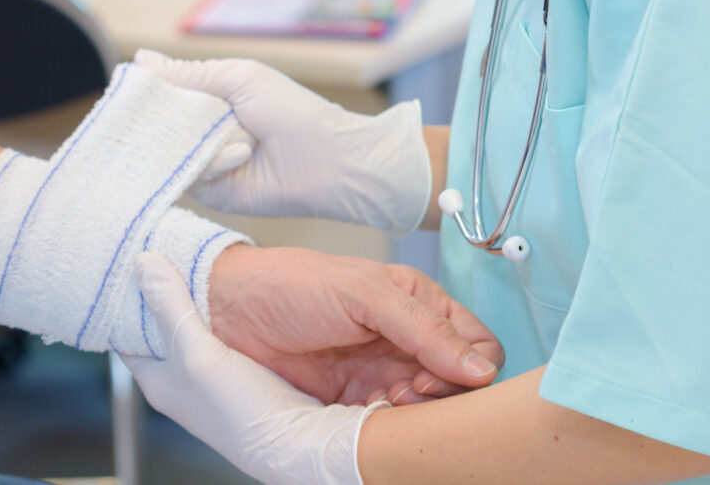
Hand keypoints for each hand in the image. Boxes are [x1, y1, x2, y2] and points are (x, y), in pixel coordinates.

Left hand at [126, 254, 378, 484]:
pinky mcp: (240, 371)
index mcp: (155, 379)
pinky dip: (218, 311)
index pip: (123, 333)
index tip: (122, 263)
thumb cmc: (240, 412)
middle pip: (158, 327)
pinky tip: (224, 292)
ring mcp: (210, 376)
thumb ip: (169, 307)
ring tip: (188, 260)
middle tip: (158, 251)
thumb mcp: (196, 352)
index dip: (122, 299)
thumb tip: (141, 263)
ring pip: (191, 327)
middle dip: (159, 292)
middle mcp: (178, 379)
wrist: (299, 442)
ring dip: (191, 299)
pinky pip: (221, 332)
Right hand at [138, 51, 431, 234]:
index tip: (127, 90)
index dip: (147, 92)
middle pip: (160, 126)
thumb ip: (189, 74)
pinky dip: (211, 165)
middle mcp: (204, 132)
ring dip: (195, 143)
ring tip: (233, 137)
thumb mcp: (240, 79)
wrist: (331, 163)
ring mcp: (207, 163)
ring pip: (170, 153)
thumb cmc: (293, 112)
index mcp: (211, 99)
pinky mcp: (214, 193)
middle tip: (161, 116)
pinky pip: (190, 178)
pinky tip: (240, 156)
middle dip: (161, 121)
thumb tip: (139, 59)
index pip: (164, 94)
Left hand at [198, 244, 500, 405]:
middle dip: (441, 395)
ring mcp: (382, 371)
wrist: (230, 310)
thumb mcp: (362, 293)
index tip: (436, 376)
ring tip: (381, 400)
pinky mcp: (357, 397)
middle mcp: (406, 339)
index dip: (469, 366)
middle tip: (406, 393)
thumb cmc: (291, 284)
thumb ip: (422, 328)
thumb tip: (479, 367)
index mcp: (417, 303)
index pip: (477, 343)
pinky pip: (393, 422)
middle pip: (458, 383)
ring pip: (429, 408)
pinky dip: (388, 424)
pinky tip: (365, 411)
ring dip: (414, 413)